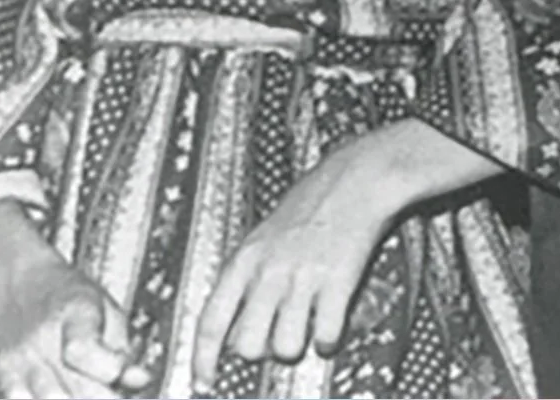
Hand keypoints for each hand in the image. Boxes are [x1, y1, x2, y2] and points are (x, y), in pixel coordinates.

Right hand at [0, 248, 151, 399]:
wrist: (22, 286)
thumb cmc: (70, 296)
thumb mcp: (108, 308)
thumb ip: (123, 348)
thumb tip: (140, 380)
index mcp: (75, 310)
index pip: (81, 349)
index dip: (107, 369)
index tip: (121, 375)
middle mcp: (41, 336)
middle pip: (69, 385)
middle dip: (100, 397)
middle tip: (118, 395)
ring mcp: (19, 358)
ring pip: (48, 399)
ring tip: (98, 394)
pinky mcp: (4, 374)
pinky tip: (67, 395)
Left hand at [192, 138, 408, 388]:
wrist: (356, 180)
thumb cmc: (310, 206)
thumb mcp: (261, 237)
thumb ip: (245, 278)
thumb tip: (234, 325)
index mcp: (244, 261)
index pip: (211, 323)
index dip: (203, 360)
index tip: (204, 383)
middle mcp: (269, 273)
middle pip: (248, 345)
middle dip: (262, 350)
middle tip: (276, 338)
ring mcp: (303, 279)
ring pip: (286, 347)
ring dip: (297, 346)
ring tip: (307, 330)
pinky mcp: (338, 282)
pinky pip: (326, 335)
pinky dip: (329, 340)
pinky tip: (331, 326)